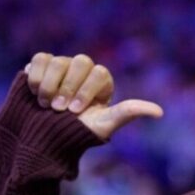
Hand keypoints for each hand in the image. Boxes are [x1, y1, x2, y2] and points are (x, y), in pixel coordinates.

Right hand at [25, 53, 162, 139]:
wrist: (43, 136)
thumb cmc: (77, 131)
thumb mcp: (104, 125)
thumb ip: (128, 113)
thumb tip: (160, 112)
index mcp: (102, 81)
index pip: (100, 73)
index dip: (86, 91)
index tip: (75, 111)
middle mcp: (83, 70)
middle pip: (81, 62)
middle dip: (68, 87)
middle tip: (58, 109)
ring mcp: (63, 66)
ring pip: (58, 61)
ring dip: (49, 85)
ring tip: (46, 104)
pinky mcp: (41, 66)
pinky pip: (40, 59)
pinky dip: (36, 76)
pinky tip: (35, 93)